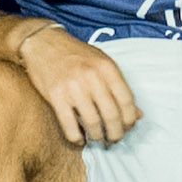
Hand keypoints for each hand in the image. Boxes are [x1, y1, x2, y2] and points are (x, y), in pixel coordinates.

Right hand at [14, 25, 141, 145]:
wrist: (43, 42)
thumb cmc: (76, 54)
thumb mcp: (101, 63)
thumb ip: (119, 87)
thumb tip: (138, 115)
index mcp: (106, 67)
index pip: (126, 100)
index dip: (130, 119)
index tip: (128, 127)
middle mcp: (91, 76)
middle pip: (111, 115)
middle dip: (115, 134)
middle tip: (113, 139)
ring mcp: (72, 87)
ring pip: (92, 123)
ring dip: (97, 137)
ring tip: (97, 138)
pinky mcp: (55, 96)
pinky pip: (69, 126)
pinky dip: (77, 138)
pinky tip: (80, 138)